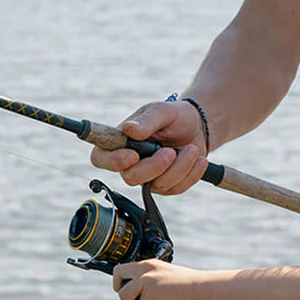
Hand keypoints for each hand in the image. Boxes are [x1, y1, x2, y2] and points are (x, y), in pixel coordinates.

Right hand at [90, 100, 209, 194]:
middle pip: (130, 178)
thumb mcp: (163, 111)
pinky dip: (191, 173)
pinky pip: (176, 189)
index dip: (112, 161)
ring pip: (157, 185)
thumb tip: (129, 129)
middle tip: (170, 151)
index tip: (132, 155)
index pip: (101, 158)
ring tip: (191, 149)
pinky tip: (197, 159)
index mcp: (120, 142)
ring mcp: (148, 178)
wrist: (198, 128)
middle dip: (154, 167)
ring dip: (179, 167)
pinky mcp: (166, 187)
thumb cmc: (175, 116)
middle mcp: (130, 164)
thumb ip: (147, 120)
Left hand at [112, 258, 200, 299]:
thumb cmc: (185, 285)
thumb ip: (149, 280)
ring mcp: (147, 277)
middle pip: (117, 273)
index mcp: (148, 264)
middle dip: (120, 290)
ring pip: (123, 294)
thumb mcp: (163, 277)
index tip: (131, 292)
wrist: (200, 286)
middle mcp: (145, 267)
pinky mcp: (151, 288)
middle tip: (133, 299)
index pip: (122, 268)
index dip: (122, 282)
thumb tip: (136, 294)